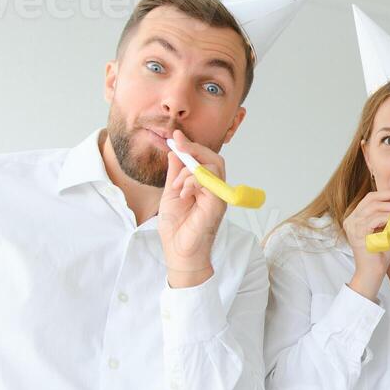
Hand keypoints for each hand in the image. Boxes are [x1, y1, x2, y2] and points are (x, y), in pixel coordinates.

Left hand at [159, 129, 225, 286]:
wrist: (178, 252)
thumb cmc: (176, 228)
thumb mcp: (171, 193)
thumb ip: (175, 173)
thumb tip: (175, 152)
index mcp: (203, 186)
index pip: (204, 160)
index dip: (191, 146)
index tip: (176, 136)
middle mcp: (214, 190)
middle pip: (214, 159)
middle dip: (195, 149)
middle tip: (179, 144)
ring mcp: (218, 197)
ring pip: (213, 167)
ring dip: (190, 170)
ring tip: (177, 185)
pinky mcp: (217, 205)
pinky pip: (209, 182)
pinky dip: (193, 181)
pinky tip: (183, 193)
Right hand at [342, 185, 389, 299]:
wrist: (373, 272)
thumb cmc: (379, 254)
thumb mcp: (386, 230)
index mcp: (355, 218)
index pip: (370, 199)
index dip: (387, 193)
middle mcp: (351, 220)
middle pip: (371, 198)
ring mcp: (352, 226)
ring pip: (374, 206)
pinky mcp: (358, 233)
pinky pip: (376, 218)